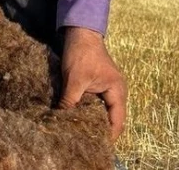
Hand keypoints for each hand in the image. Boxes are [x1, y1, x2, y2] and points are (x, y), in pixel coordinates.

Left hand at [58, 26, 127, 142]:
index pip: (117, 121)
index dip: (109, 135)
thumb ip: (70, 101)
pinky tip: (76, 117)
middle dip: (100, 130)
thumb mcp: (74, 79)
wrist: (79, 32)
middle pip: (111, 118)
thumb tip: (61, 119)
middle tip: (86, 141)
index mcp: (117, 91)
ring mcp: (106, 88)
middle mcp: (115, 91)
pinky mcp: (97, 85)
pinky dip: (87, 110)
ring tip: (80, 133)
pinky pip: (94, 103)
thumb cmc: (81, 53)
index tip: (96, 146)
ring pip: (101, 111)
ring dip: (92, 120)